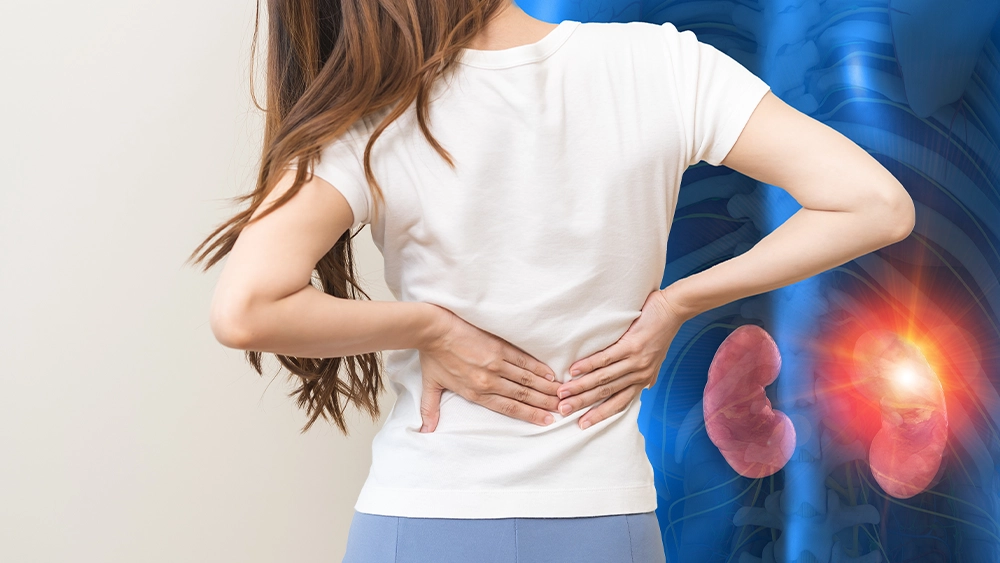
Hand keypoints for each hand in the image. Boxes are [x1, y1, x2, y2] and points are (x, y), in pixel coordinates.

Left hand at [417, 304, 561, 431]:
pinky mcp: (500, 346)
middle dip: (544, 403)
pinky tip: (550, 374)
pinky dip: (538, 368)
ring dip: (546, 388)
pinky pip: (524, 360)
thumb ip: (431, 409)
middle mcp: (490, 380)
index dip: (530, 415)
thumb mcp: (431, 385)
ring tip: (561, 394)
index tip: (546, 420)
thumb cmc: (432, 356)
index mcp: (476, 392)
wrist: (433, 329)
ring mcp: (497, 363)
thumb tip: (425, 430)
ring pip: (527, 379)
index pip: (508, 408)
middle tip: (562, 409)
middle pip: (523, 396)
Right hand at [556, 289, 688, 429]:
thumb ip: (647, 375)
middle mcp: (639, 374)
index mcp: (643, 379)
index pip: (619, 403)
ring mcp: (636, 361)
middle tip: (564, 410)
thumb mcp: (657, 360)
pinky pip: (606, 358)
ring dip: (581, 387)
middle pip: (606, 394)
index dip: (600, 414)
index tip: (582, 424)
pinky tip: (574, 370)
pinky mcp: (631, 345)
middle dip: (583, 404)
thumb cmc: (661, 331)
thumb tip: (645, 387)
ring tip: (563, 392)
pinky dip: (588, 365)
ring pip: (604, 379)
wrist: (675, 310)